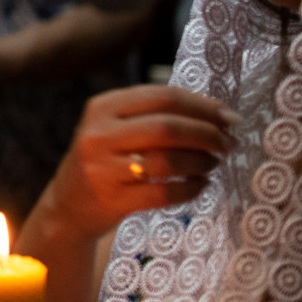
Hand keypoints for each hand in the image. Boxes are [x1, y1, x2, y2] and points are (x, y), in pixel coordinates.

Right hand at [31, 84, 234, 247]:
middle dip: (208, 134)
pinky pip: (164, 193)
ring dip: (202, 161)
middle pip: (167, 127)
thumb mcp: (115, 128)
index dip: (204, 106)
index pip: (161, 97)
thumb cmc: (106, 161)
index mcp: (102, 107)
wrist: (69, 205)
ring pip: (168, 160)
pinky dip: (191, 188)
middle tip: (229, 144)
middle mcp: (97, 134)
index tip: (232, 119)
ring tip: (214, 163)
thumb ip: (153, 115)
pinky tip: (201, 184)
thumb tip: (219, 114)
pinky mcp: (111, 199)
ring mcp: (101, 168)